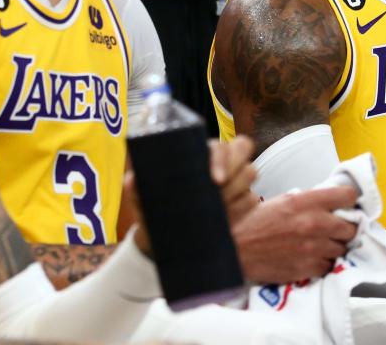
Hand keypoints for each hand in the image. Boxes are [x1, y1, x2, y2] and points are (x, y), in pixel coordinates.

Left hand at [126, 136, 258, 257]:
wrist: (163, 241)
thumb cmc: (154, 210)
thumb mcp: (143, 200)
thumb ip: (136, 189)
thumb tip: (131, 180)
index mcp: (199, 153)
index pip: (220, 144)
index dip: (221, 157)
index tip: (214, 179)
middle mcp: (221, 162)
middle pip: (243, 148)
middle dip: (235, 168)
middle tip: (219, 189)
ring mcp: (236, 180)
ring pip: (250, 173)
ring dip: (237, 190)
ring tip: (219, 208)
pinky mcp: (244, 201)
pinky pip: (253, 200)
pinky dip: (243, 209)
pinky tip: (228, 220)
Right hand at [232, 186, 358, 283]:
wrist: (236, 249)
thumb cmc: (254, 222)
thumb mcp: (281, 201)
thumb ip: (307, 202)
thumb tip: (327, 204)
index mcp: (306, 202)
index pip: (348, 196)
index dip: (349, 200)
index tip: (346, 205)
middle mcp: (314, 223)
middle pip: (351, 227)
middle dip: (344, 228)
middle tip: (334, 229)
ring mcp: (313, 248)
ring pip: (342, 248)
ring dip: (334, 246)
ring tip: (320, 244)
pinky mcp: (309, 268)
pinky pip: (329, 265)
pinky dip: (323, 262)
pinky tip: (310, 257)